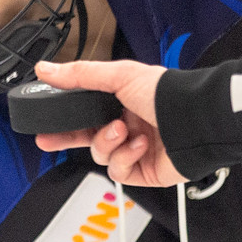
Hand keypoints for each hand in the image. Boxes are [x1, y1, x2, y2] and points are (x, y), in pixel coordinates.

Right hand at [30, 58, 181, 187]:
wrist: (197, 120)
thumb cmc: (165, 93)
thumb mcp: (119, 76)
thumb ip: (80, 75)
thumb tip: (46, 69)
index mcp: (120, 101)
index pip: (83, 112)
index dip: (63, 118)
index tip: (44, 121)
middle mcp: (127, 125)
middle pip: (87, 137)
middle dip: (67, 139)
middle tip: (48, 140)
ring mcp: (135, 149)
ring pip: (101, 155)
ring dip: (108, 142)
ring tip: (123, 131)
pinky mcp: (144, 171)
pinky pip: (119, 172)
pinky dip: (126, 157)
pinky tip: (141, 145)